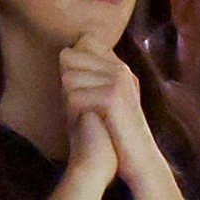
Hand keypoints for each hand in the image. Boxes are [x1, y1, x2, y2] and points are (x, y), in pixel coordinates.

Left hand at [60, 34, 157, 181]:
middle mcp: (121, 67)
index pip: (85, 41)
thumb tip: (63, 52)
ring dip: (71, 100)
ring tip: (89, 116)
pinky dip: (75, 113)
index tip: (84, 90)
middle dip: (69, 84)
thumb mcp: (98, 98)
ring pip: (68, 77)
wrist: (136, 158)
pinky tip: (91, 123)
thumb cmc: (112, 132)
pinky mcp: (113, 96)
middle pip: (70, 57)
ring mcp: (119, 79)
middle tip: (86, 107)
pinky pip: (73, 96)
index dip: (73, 64)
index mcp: (119, 66)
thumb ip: (83, 75)